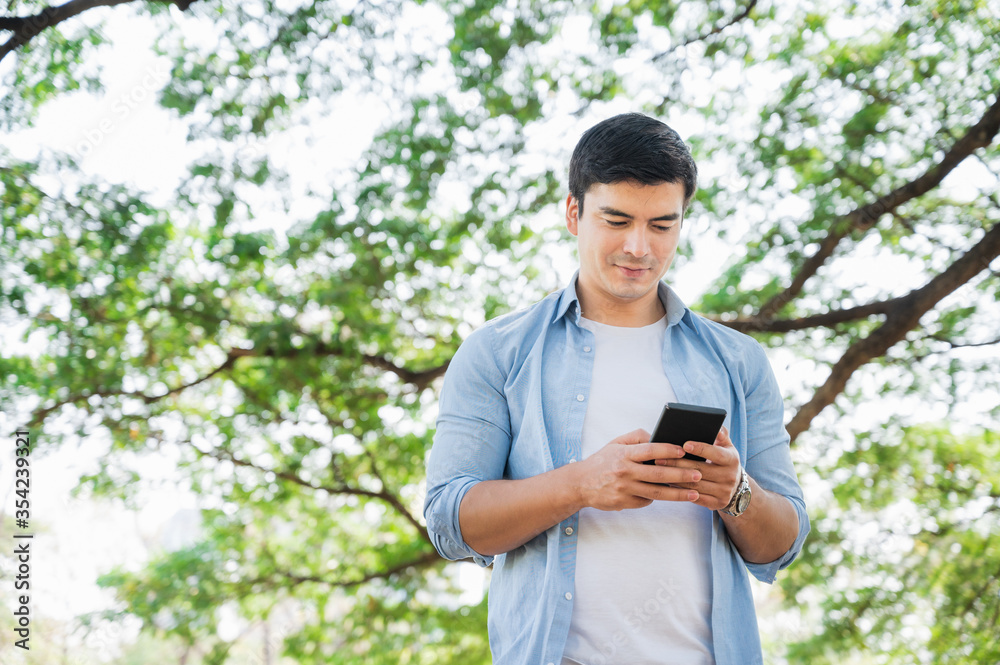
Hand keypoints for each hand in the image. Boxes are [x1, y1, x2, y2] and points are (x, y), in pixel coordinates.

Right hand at [575, 428, 703, 511]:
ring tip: (695, 493)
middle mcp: (624, 472)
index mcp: (623, 454)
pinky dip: (658, 498)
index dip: (668, 449)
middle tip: (698, 474)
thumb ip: (636, 437)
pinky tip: (671, 496)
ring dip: (678, 494)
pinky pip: (646, 501)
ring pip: (656, 493)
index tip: (684, 451)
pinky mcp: (624, 503)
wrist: (580, 484)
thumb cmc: (602, 461)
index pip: (649, 450)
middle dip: (681, 474)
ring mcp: (624, 489)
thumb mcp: (615, 443)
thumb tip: (658, 436)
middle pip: (658, 474)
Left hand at [654, 426, 740, 511]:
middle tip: (660, 459)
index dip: (700, 449)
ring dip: (675, 478)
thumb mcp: (727, 446)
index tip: (684, 445)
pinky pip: (696, 498)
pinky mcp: (717, 503)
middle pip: (700, 470)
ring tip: (660, 471)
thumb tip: (716, 426)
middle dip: (678, 464)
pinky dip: (681, 492)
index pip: (715, 454)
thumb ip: (721, 434)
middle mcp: (730, 476)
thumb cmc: (724, 460)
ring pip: (695, 485)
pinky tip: (669, 484)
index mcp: (732, 460)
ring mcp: (724, 492)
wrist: (736, 486)